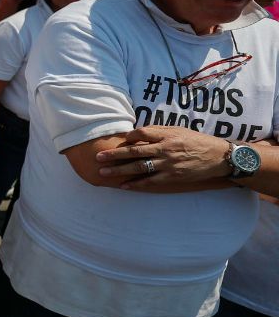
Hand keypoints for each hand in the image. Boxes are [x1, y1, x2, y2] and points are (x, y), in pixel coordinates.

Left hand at [95, 126, 232, 186]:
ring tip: (103, 172)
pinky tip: (123, 185)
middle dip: (114, 155)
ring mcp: (169, 164)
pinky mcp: (173, 177)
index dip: (127, 137)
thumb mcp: (179, 130)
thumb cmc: (196, 141)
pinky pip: (150, 181)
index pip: (141, 133)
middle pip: (135, 151)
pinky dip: (136, 183)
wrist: (219, 157)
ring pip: (139, 167)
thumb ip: (159, 131)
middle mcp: (166, 149)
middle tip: (98, 157)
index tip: (117, 141)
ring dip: (119, 170)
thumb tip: (137, 133)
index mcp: (167, 135)